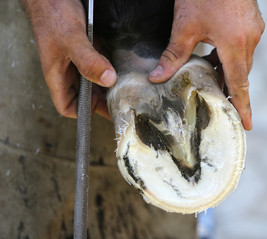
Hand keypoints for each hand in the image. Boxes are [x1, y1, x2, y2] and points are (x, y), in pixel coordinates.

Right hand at [23, 0, 116, 118]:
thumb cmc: (53, 14)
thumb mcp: (71, 39)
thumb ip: (88, 60)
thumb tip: (108, 80)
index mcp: (57, 75)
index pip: (67, 106)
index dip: (84, 113)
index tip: (106, 112)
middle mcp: (68, 71)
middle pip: (86, 96)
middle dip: (103, 102)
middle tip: (125, 103)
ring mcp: (78, 61)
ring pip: (94, 82)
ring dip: (109, 86)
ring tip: (129, 90)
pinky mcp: (89, 50)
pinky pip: (100, 66)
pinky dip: (111, 70)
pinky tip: (125, 70)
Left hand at [149, 0, 264, 129]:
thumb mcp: (185, 25)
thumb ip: (173, 55)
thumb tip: (156, 78)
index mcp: (236, 44)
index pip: (240, 84)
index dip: (243, 106)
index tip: (247, 125)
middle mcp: (250, 39)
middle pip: (241, 74)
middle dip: (232, 90)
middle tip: (222, 105)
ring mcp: (253, 29)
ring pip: (242, 60)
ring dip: (230, 72)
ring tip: (214, 82)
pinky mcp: (251, 21)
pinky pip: (243, 47)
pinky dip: (231, 56)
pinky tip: (216, 55)